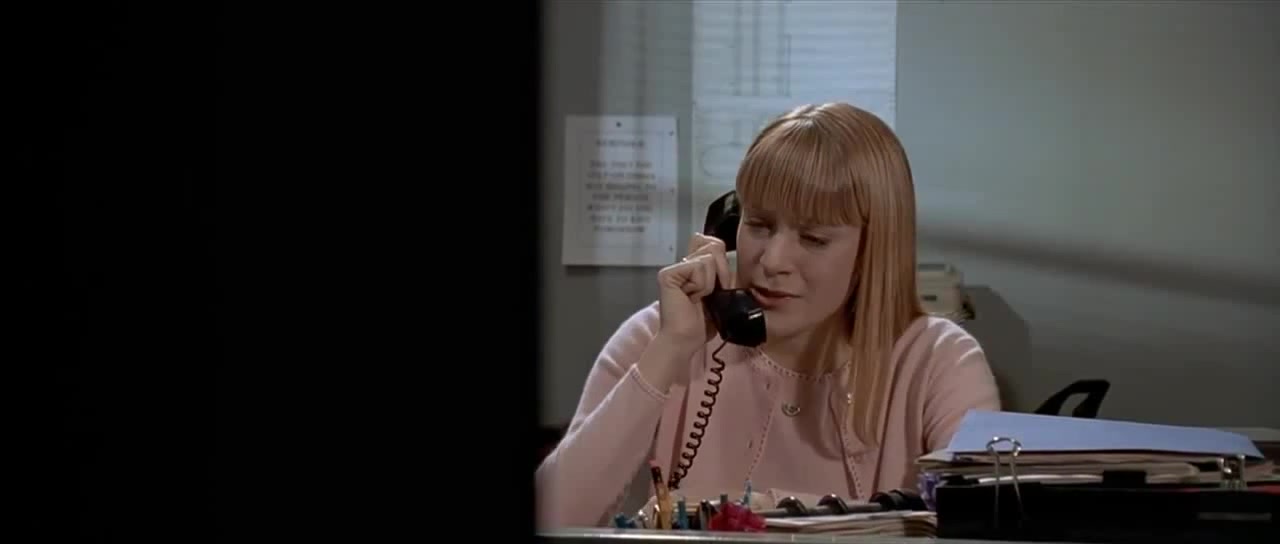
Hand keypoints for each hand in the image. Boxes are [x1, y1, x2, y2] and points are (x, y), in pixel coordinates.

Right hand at [655, 233, 733, 358]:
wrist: (686, 340)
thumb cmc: (702, 322)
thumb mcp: (721, 291)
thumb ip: (721, 269)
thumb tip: (718, 247)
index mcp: (694, 265)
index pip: (713, 243)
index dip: (722, 261)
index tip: (719, 286)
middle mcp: (682, 263)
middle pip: (714, 246)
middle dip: (722, 274)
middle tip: (710, 295)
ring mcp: (674, 268)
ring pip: (709, 259)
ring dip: (710, 284)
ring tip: (698, 299)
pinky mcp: (668, 274)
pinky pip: (698, 267)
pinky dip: (701, 286)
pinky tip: (691, 298)